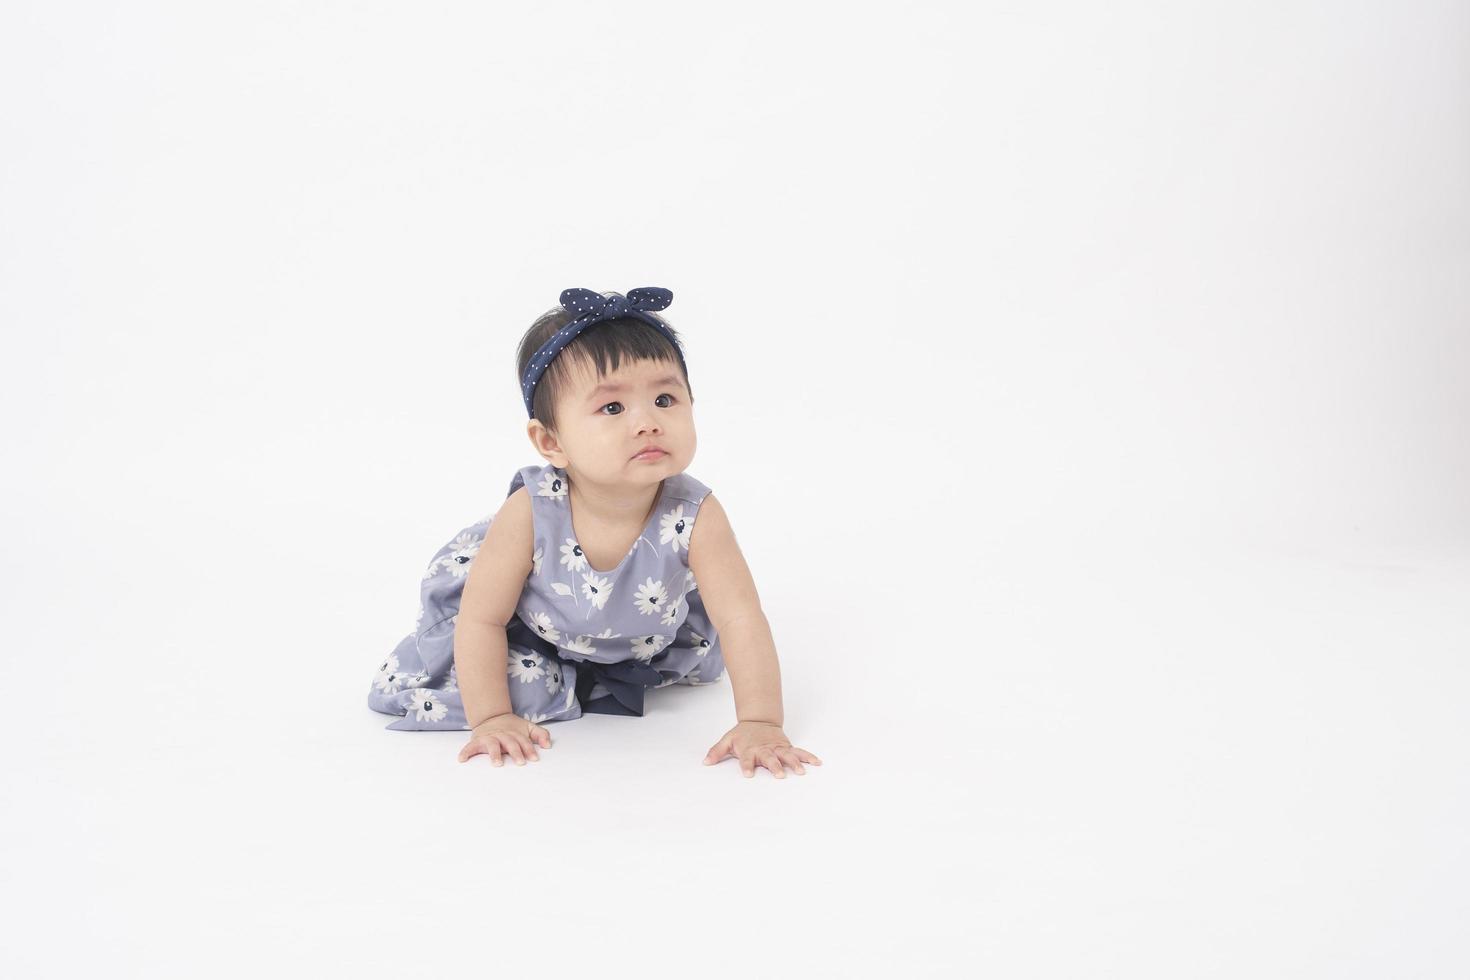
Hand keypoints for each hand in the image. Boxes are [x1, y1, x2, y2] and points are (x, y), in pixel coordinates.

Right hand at [458, 712, 550, 766]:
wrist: (491, 717)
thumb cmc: (512, 728)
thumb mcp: (528, 728)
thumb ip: (540, 734)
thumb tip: (548, 745)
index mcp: (515, 733)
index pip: (523, 741)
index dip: (529, 749)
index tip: (534, 758)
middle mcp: (502, 735)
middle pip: (510, 743)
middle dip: (515, 752)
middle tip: (520, 762)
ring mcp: (489, 738)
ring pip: (492, 745)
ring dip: (494, 754)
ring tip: (497, 764)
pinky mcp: (477, 741)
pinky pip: (470, 747)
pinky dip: (466, 752)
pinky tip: (462, 759)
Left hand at [703, 721, 821, 778]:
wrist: (759, 720)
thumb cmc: (742, 734)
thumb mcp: (727, 740)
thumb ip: (716, 751)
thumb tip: (705, 762)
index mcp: (750, 749)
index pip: (747, 759)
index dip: (746, 766)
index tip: (748, 774)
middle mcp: (765, 749)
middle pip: (770, 758)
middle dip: (774, 766)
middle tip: (779, 775)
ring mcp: (777, 748)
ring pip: (787, 755)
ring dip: (794, 763)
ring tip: (801, 772)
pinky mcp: (787, 747)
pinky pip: (799, 752)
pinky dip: (808, 757)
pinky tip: (817, 762)